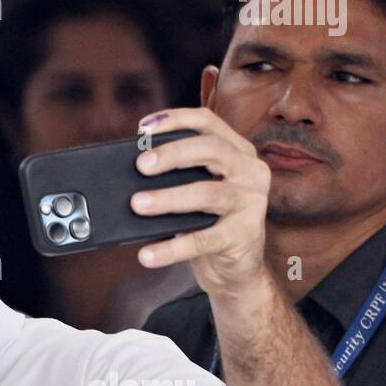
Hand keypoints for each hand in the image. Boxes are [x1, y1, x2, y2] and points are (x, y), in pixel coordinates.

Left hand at [130, 107, 270, 297]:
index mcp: (237, 151)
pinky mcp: (246, 234)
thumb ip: (176, 174)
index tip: (143, 128)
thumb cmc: (209, 220)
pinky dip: (172, 248)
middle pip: (211, 149)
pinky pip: (204, 239)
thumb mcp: (195, 189)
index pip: (208, 122)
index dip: (175, 119)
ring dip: (168, 198)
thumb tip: (133, 169)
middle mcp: (250, 170)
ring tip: (138, 204)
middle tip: (141, 166)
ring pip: (207, 193)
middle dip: (172, 154)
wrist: (236, 266)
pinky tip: (148, 254)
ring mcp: (252, 202)